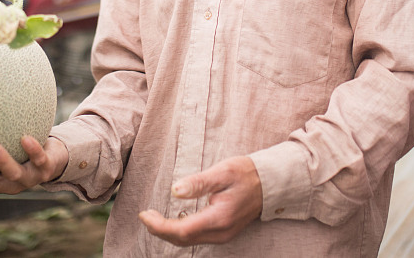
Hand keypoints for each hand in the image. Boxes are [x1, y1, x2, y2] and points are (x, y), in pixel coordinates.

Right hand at [0, 135, 68, 194]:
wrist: (54, 157)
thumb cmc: (18, 146)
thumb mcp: (0, 139)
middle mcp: (7, 184)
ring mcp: (27, 178)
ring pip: (13, 173)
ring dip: (0, 161)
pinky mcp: (45, 169)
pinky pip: (38, 159)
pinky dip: (32, 150)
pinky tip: (25, 137)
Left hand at [138, 156, 262, 245]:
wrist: (269, 183)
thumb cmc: (245, 173)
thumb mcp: (223, 171)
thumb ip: (199, 183)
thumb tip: (175, 191)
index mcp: (219, 217)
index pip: (182, 230)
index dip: (159, 226)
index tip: (144, 215)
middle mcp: (221, 232)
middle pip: (182, 240)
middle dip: (160, 230)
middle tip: (145, 215)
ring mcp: (223, 235)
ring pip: (188, 242)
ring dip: (168, 233)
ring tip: (153, 218)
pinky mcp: (223, 234)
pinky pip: (196, 238)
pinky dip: (180, 233)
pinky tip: (172, 221)